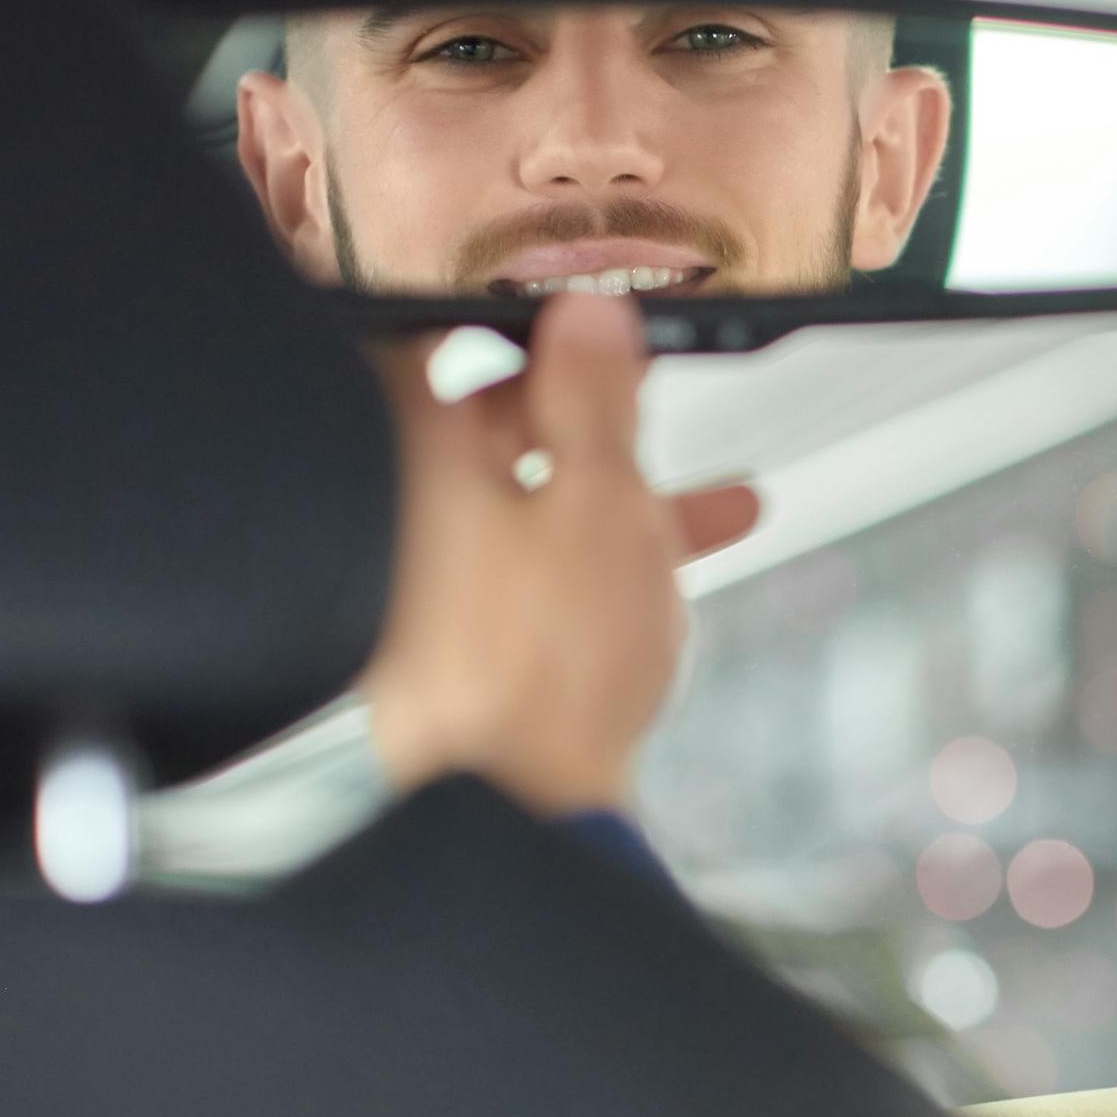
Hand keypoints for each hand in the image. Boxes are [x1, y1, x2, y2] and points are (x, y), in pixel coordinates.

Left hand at [360, 295, 759, 815]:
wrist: (515, 811)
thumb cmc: (550, 659)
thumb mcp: (602, 501)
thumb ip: (595, 399)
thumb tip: (585, 308)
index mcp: (411, 453)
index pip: (427, 340)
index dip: (500, 315)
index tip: (566, 304)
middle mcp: (397, 510)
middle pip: (484, 426)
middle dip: (584, 410)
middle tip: (652, 393)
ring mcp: (419, 583)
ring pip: (524, 505)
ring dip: (620, 494)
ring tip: (719, 498)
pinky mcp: (449, 646)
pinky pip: (524, 574)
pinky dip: (595, 562)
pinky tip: (676, 578)